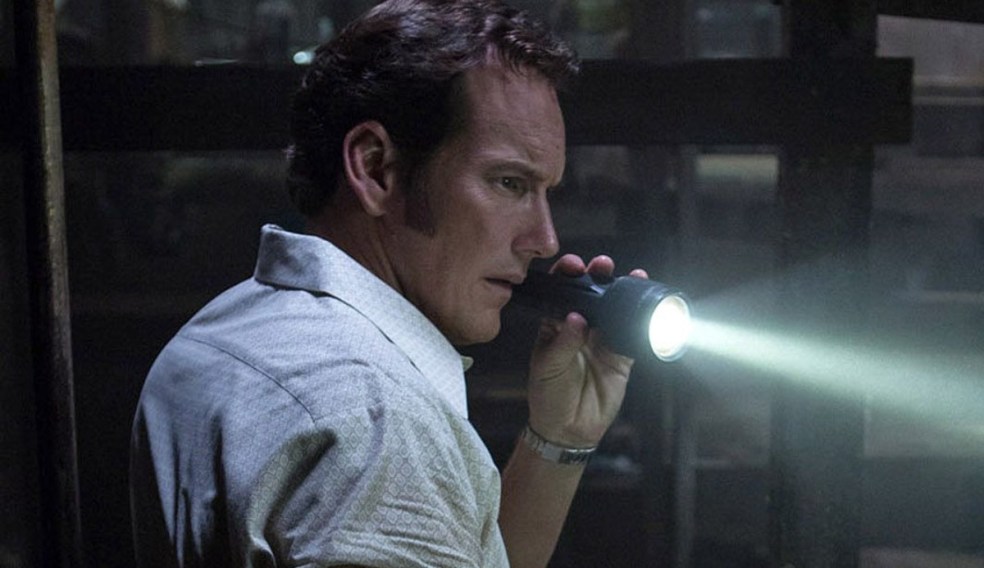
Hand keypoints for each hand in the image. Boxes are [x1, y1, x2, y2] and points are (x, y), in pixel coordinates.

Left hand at [525, 254, 648, 447]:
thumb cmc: (548, 395)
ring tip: (631, 275)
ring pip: (615, 309)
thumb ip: (563, 342)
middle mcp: (580, 327)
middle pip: (591, 294)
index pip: (561, 292)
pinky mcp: (622, 356)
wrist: (568, 430)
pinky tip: (648, 304)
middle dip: (597, 275)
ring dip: (622, 291)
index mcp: (555, 324)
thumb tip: (577, 318)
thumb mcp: (548, 367)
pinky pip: (634, 333)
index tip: (573, 265)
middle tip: (602, 265)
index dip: (567, 275)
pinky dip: (642, 319)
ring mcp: (602, 340)